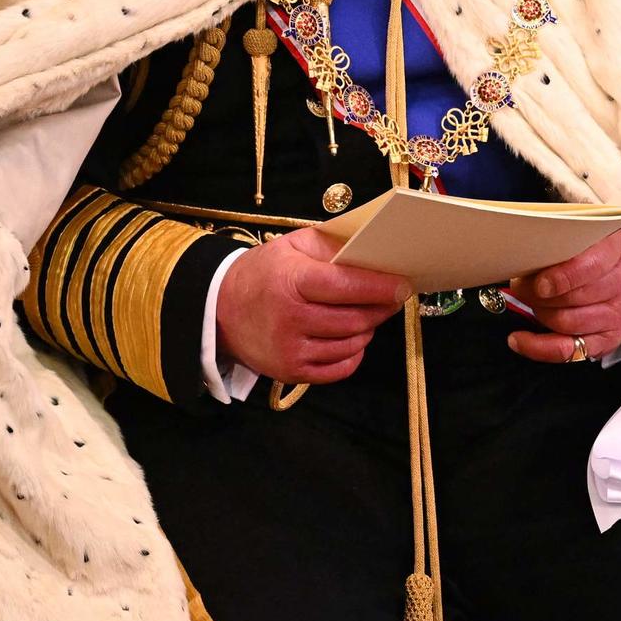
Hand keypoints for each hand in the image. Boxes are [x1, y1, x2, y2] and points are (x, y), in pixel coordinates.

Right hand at [213, 225, 410, 384]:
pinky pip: (339, 369)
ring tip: (368, 315)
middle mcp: (289, 319)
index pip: (345, 285)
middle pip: (354, 318)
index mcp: (290, 281)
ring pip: (351, 344)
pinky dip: (354, 354)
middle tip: (392, 299)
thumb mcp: (292, 246)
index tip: (403, 285)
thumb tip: (373, 254)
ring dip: (368, 329)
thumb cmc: (263, 274)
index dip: (378, 287)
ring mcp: (289, 350)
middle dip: (381, 308)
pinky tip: (352, 338)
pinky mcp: (290, 373)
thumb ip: (331, 246)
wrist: (218, 311)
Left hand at [507, 225, 620, 363]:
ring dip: (539, 312)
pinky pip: (568, 350)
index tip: (539, 282)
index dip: (562, 277)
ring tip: (527, 299)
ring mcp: (617, 313)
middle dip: (538, 294)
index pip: (590, 267)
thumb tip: (525, 254)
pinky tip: (520, 339)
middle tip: (521, 284)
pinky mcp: (607, 339)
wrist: (619, 265)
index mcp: (618, 249)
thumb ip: (560, 239)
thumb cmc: (594, 246)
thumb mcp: (584, 230)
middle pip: (574, 297)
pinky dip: (538, 347)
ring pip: (567, 322)